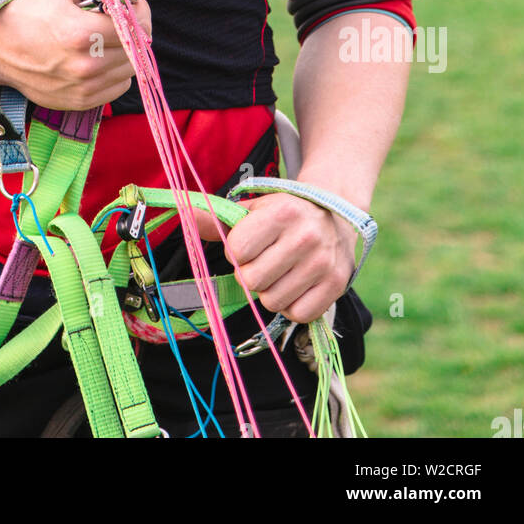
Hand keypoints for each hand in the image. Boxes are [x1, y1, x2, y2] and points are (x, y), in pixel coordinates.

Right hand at [0, 0, 155, 110]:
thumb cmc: (32, 10)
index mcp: (83, 32)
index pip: (138, 25)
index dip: (139, 9)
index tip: (127, 3)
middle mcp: (86, 65)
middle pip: (139, 48)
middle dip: (135, 29)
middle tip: (118, 18)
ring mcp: (84, 88)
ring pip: (132, 69)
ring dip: (126, 50)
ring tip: (105, 37)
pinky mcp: (81, 102)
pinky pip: (119, 87)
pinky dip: (116, 71)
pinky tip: (97, 56)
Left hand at [219, 193, 357, 324]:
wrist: (335, 216)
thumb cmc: (285, 214)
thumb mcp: (254, 209)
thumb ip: (219, 219)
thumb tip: (186, 215)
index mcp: (282, 212)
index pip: (237, 251)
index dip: (237, 252)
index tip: (249, 245)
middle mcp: (305, 237)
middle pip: (252, 281)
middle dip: (252, 274)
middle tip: (265, 261)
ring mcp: (323, 263)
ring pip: (273, 301)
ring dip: (271, 292)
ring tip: (281, 272)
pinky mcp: (336, 285)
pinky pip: (298, 314)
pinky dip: (292, 305)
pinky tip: (296, 285)